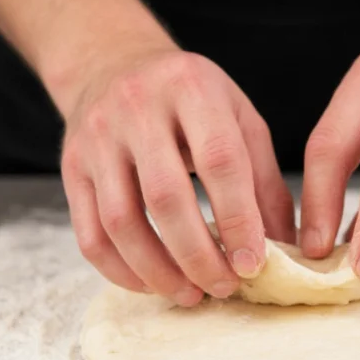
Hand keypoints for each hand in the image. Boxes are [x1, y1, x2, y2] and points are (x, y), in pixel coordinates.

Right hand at [61, 44, 294, 305]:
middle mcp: (138, 108)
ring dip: (158, 271)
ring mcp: (97, 138)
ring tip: (190, 294)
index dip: (238, 219)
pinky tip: (150, 284)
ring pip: (121, 221)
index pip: (219, 162)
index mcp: (192, 89)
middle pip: (166, 197)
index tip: (253, 264)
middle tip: (224, 287)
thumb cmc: (191, 99)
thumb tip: (288, 248)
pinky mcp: (71, 168)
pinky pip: (89, 233)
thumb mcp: (239, 120)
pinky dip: (120, 270)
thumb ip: (264, 181)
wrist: (113, 64)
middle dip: (199, 255)